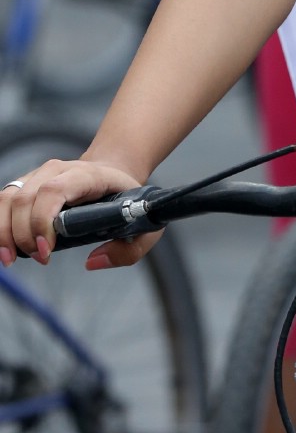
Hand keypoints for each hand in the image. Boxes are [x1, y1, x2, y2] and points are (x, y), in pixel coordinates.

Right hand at [0, 159, 160, 270]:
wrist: (114, 171)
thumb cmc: (128, 199)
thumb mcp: (144, 224)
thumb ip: (128, 250)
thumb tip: (93, 262)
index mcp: (87, 175)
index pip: (53, 190)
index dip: (42, 220)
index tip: (45, 251)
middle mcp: (58, 170)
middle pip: (24, 198)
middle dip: (23, 235)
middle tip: (39, 259)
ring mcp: (38, 175)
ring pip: (7, 198)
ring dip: (3, 232)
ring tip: (12, 259)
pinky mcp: (26, 185)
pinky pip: (1, 202)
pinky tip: (5, 249)